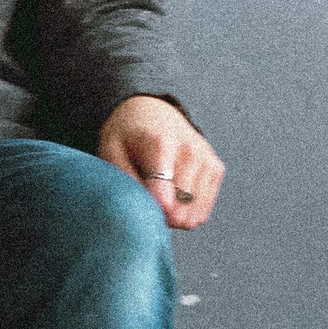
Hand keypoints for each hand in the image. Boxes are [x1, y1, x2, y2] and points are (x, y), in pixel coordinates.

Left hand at [97, 94, 224, 229]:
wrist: (154, 111)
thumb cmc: (128, 135)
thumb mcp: (112, 149)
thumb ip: (124, 178)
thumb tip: (146, 206)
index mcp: (160, 143)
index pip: (164, 186)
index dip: (157, 208)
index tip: (151, 215)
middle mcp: (190, 150)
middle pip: (181, 204)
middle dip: (162, 216)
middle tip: (147, 207)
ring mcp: (206, 159)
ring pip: (194, 211)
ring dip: (175, 217)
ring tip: (158, 201)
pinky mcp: (216, 169)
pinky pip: (203, 210)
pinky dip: (187, 212)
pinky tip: (174, 199)